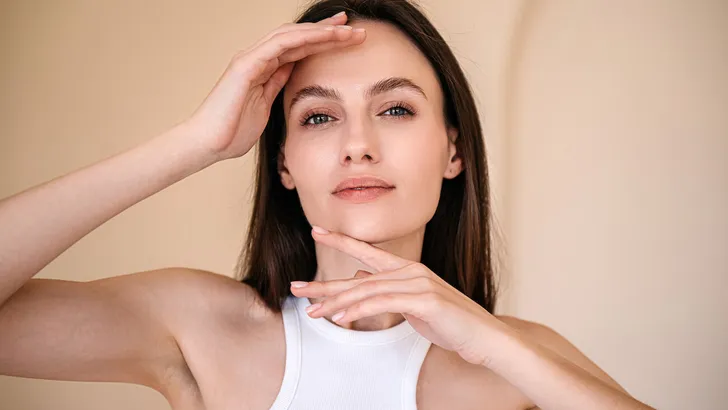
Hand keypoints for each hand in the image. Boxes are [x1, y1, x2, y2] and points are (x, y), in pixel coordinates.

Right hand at [182, 12, 364, 161]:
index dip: (323, 41)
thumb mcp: (265, 108)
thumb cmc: (231, 133)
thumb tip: (292, 72)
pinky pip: (278, 45)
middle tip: (355, 26)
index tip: (347, 38)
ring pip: (291, 36)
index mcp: (262, 70)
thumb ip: (276, 87)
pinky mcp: (245, 66)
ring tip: (347, 29)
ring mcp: (249, 59)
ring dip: (321, 31)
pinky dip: (303, 38)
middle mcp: (256, 59)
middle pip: (298, 37)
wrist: (207, 145)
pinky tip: (324, 36)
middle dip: (327, 31)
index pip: (298, 49)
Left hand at [290, 227, 508, 366]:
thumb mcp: (414, 303)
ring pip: (368, 290)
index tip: (316, 230)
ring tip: (314, 312)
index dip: (341, 240)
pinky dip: (360, 310)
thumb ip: (388, 290)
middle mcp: (411, 271)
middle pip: (359, 276)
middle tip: (297, 287)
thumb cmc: (450, 322)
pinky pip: (384, 304)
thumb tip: (361, 277)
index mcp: (407, 270)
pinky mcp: (425, 300)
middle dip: (326, 283)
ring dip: (337, 303)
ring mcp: (419, 284)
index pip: (367, 252)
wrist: (484, 337)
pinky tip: (342, 317)